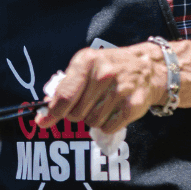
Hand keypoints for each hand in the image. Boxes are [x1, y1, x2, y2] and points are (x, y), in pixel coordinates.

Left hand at [35, 43, 165, 133]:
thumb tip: (44, 113)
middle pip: (76, 113)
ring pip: (91, 122)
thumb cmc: (109, 67)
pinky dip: (106, 125)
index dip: (52, 112)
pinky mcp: (132, 106)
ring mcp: (120, 90)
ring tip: (102, 105)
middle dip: (75, 114)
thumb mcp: (85, 67)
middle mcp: (104, 74)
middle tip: (85, 105)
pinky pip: (107, 128)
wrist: (148, 67)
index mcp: (87, 61)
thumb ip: (65, 87)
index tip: (43, 121)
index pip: (64, 96)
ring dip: (92, 119)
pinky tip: (112, 111)